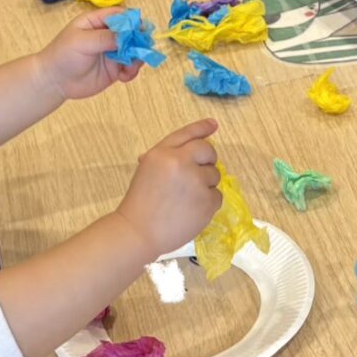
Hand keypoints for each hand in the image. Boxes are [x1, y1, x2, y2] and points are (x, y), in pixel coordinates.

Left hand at [39, 8, 140, 100]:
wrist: (54, 81)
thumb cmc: (63, 55)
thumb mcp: (82, 42)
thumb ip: (105, 38)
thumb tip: (128, 35)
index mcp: (97, 22)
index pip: (119, 15)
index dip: (131, 20)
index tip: (139, 29)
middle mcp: (107, 35)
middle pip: (131, 33)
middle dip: (138, 40)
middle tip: (140, 50)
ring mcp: (112, 53)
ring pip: (134, 51)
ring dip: (137, 57)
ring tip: (130, 67)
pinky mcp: (114, 69)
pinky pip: (130, 68)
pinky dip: (132, 71)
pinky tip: (124, 77)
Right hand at [115, 118, 221, 258]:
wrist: (138, 232)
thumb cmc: (139, 203)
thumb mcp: (147, 170)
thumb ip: (166, 157)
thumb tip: (187, 151)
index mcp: (162, 153)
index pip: (187, 135)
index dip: (202, 128)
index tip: (214, 125)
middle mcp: (180, 162)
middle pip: (208, 151)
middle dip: (207, 160)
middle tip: (197, 174)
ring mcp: (196, 181)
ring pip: (215, 175)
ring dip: (206, 184)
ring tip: (187, 198)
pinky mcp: (207, 201)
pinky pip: (217, 195)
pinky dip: (208, 203)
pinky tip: (192, 210)